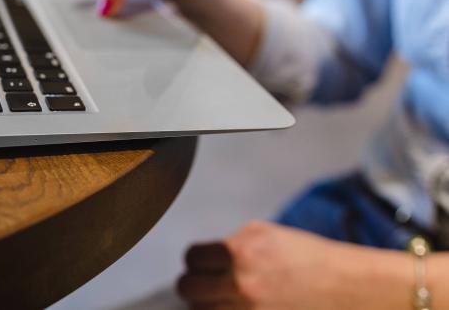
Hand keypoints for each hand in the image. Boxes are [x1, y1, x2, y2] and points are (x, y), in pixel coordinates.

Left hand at [177, 221, 411, 309]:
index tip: (203, 266)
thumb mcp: (265, 236)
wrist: (349, 288)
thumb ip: (230, 247)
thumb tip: (200, 262)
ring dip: (209, 306)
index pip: (192, 258)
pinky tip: (238, 309)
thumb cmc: (308, 258)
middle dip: (196, 286)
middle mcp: (241, 281)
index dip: (196, 262)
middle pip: (188, 288)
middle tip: (210, 286)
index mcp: (241, 250)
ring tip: (227, 301)